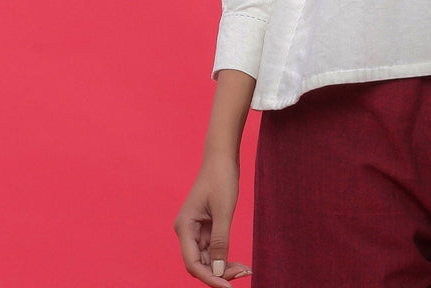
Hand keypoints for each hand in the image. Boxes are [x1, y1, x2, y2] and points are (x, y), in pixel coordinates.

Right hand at [174, 155, 251, 285]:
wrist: (223, 156)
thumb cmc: (221, 178)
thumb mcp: (224, 210)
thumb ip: (220, 241)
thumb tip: (219, 271)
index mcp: (184, 227)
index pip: (193, 263)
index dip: (210, 277)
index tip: (229, 286)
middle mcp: (186, 231)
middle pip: (200, 264)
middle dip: (220, 273)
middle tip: (244, 274)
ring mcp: (195, 230)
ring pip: (207, 259)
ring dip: (224, 267)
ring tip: (245, 270)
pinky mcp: (205, 227)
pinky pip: (213, 249)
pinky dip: (225, 257)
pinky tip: (239, 263)